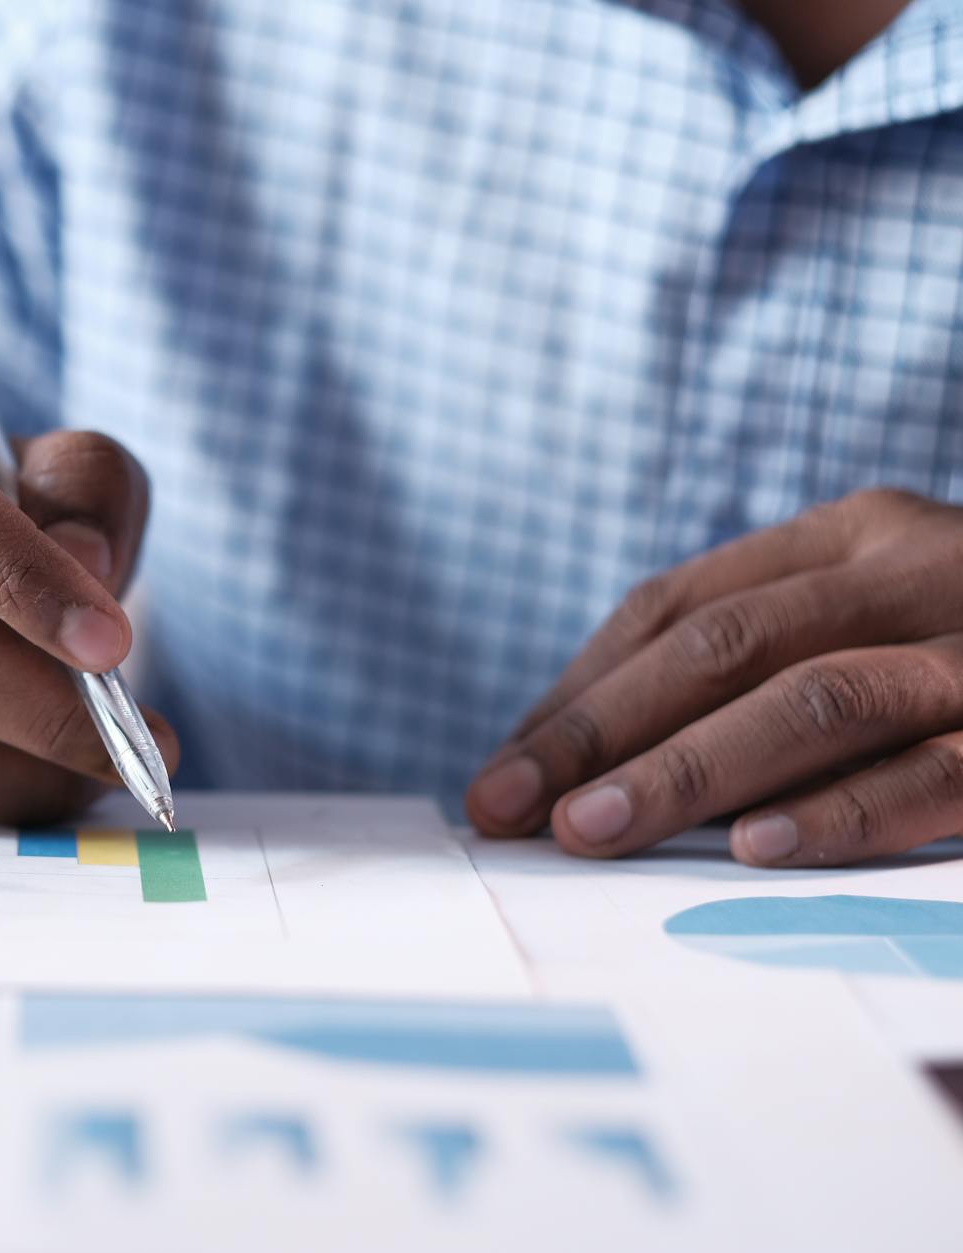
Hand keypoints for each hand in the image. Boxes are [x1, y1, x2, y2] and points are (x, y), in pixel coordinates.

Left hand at [466, 488, 962, 866]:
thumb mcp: (871, 620)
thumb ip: (761, 665)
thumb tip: (581, 764)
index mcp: (853, 535)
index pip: (676, 605)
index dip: (579, 690)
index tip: (502, 771)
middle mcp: (919, 565)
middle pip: (724, 644)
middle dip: (603, 732)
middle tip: (512, 809)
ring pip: (818, 697)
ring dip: (692, 771)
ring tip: (596, 833)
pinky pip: (940, 769)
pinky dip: (845, 812)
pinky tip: (758, 851)